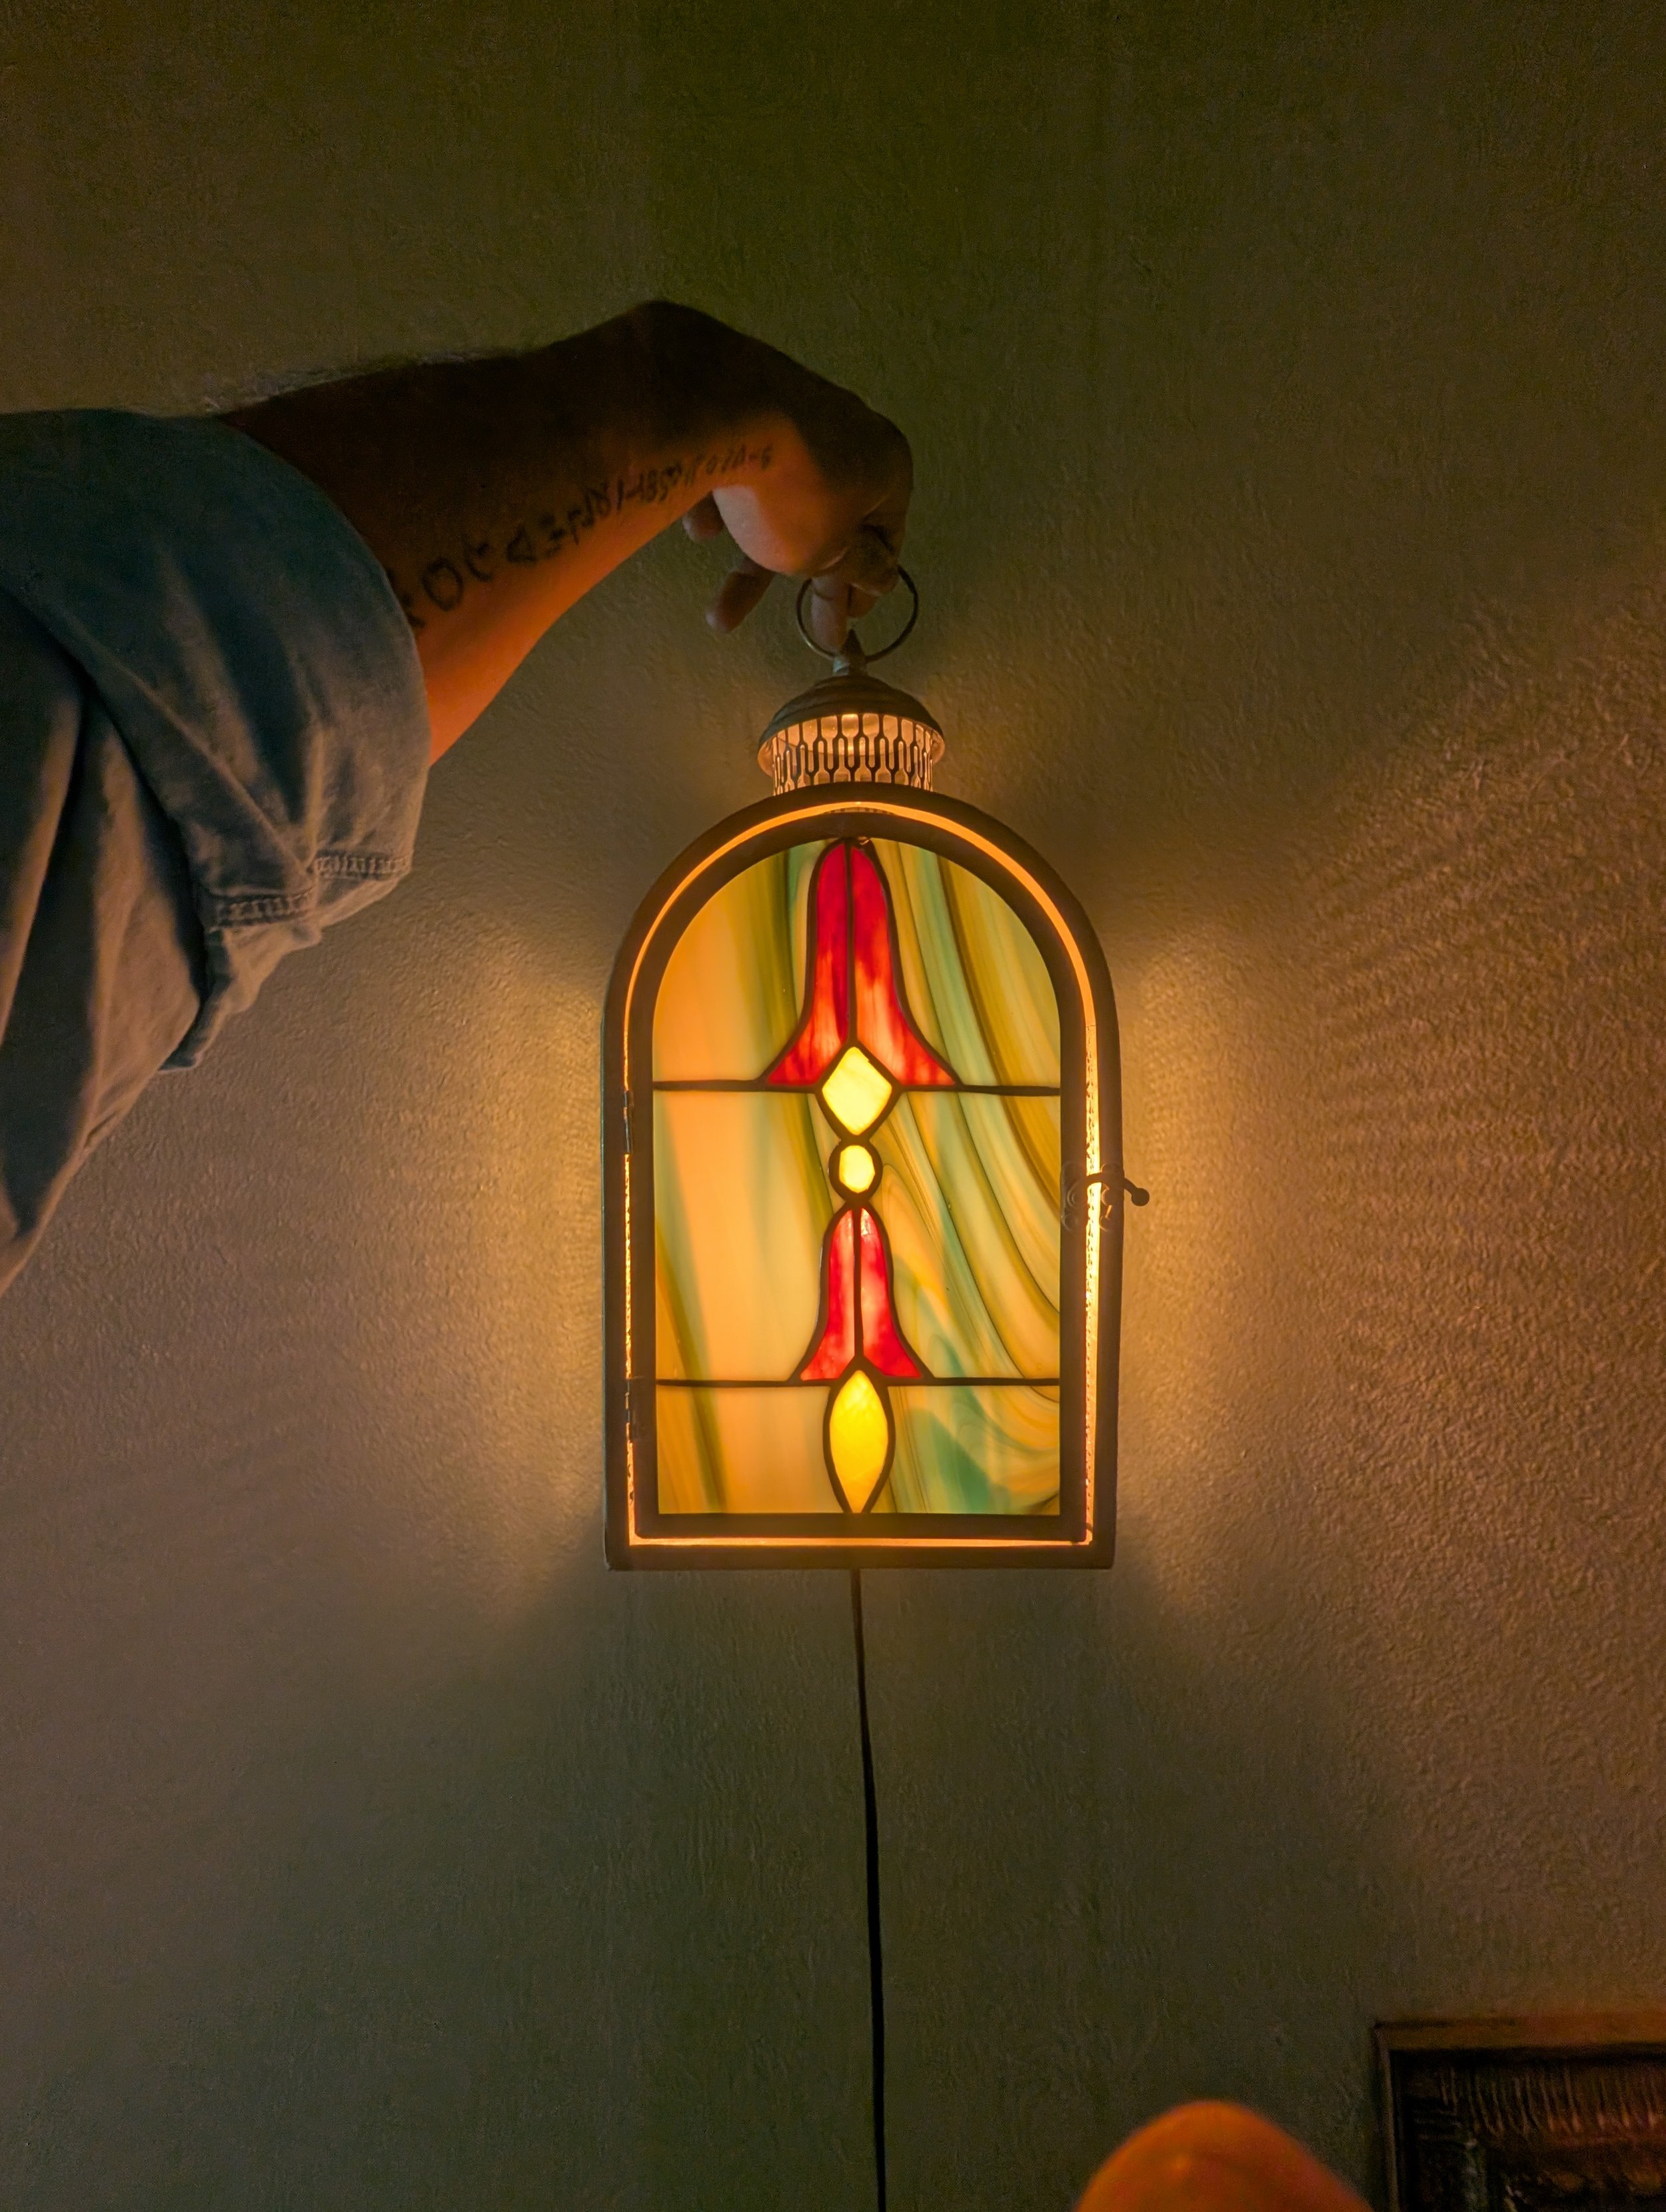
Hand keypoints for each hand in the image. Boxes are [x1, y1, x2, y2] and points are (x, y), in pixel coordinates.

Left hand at [681, 378, 911, 651]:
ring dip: (753, 559)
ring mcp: (796, 413)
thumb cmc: (794, 494)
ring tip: (719, 613)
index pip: (887, 537)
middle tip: (800, 631)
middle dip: (805, 581)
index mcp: (886, 466)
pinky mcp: (747, 403)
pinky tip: (699, 527)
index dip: (866, 586)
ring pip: (779, 500)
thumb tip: (883, 576)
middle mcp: (849, 433)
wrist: (723, 408)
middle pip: (829, 522)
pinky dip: (725, 503)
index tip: (846, 623)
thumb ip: (859, 568)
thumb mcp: (830, 552)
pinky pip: (741, 468)